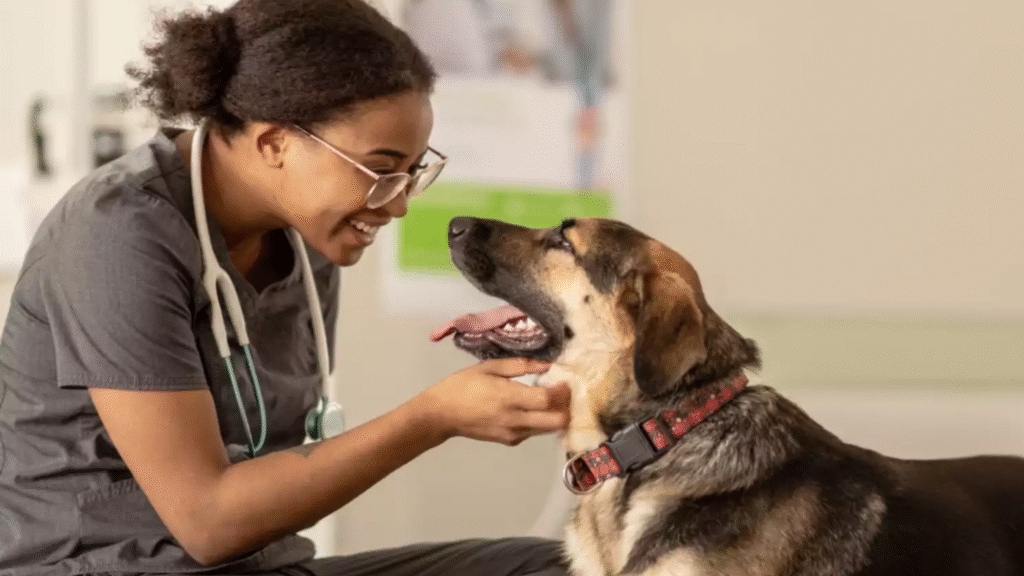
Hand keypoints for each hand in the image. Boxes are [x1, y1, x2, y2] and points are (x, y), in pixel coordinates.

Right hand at [413, 358, 570, 445]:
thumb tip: (546, 365)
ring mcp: (513, 434)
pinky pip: (534, 432)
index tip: (564, 381)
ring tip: (548, 399)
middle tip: (562, 394)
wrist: (441, 415)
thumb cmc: (462, 386)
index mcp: (508, 397)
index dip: (562, 391)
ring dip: (554, 415)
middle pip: (556, 421)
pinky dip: (539, 421)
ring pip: (548, 429)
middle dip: (565, 408)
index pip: (547, 399)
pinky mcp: (509, 441)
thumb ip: (519, 366)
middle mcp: (514, 419)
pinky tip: (531, 409)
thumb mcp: (488, 367)